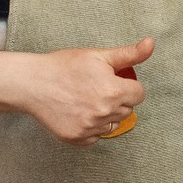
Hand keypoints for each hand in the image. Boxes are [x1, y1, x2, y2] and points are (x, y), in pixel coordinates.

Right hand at [25, 38, 150, 143]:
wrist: (31, 83)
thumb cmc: (64, 66)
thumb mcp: (98, 56)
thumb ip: (129, 54)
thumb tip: (151, 43)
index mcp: (114, 92)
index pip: (139, 94)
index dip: (127, 86)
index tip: (111, 81)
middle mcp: (105, 113)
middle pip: (127, 110)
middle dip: (117, 100)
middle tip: (94, 89)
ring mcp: (90, 128)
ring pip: (113, 125)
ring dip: (106, 115)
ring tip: (85, 100)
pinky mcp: (77, 138)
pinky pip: (96, 136)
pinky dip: (91, 127)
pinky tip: (77, 112)